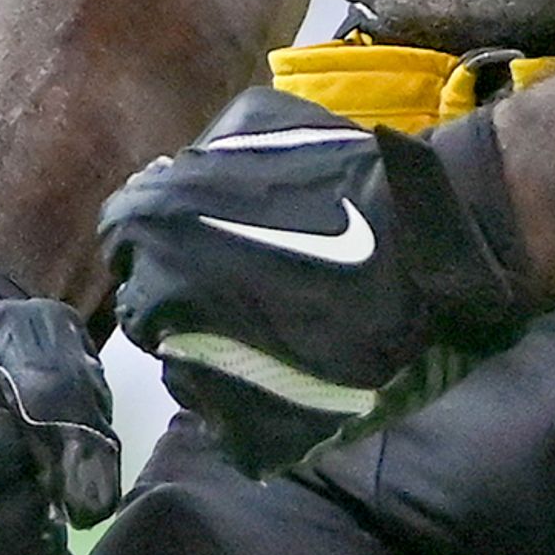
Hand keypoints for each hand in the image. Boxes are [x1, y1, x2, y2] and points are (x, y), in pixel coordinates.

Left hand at [99, 83, 538, 478]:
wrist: (431, 245)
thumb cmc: (349, 177)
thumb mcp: (258, 127)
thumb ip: (198, 156)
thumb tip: (165, 179)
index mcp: (152, 225)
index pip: (123, 244)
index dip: (165, 243)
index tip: (206, 246)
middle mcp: (161, 299)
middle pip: (148, 311)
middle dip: (185, 299)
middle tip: (250, 291)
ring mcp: (201, 369)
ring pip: (184, 371)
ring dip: (217, 354)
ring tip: (279, 334)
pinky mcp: (246, 427)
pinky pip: (230, 420)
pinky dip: (256, 402)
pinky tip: (297, 372)